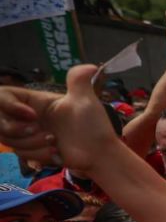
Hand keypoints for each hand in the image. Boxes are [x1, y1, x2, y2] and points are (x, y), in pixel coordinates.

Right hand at [0, 65, 115, 167]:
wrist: (99, 154)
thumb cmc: (93, 126)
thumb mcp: (86, 101)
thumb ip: (79, 81)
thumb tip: (90, 67)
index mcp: (35, 101)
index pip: (3, 95)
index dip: (9, 105)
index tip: (32, 116)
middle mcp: (26, 116)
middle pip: (0, 119)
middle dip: (17, 130)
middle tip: (45, 134)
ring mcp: (28, 134)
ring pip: (8, 139)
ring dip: (32, 144)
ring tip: (55, 143)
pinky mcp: (32, 150)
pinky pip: (20, 153)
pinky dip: (38, 155)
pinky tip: (56, 154)